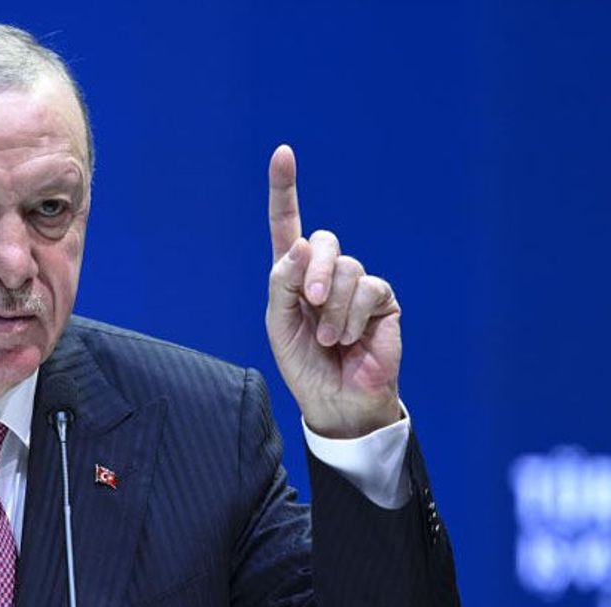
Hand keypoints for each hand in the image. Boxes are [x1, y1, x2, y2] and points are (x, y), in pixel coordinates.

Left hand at [265, 145, 402, 437]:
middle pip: (323, 240)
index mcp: (293, 274)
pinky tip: (348, 339)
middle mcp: (325, 272)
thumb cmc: (303, 364)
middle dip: (313, 270)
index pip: (287, 224)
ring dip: (331, 307)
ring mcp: (356, 284)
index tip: (282, 152)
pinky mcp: (382, 300)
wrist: (335, 400)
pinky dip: (351, 316)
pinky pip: (368, 289)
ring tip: (329, 338)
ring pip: (346, 267)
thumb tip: (301, 247)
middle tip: (309, 302)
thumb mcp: (278, 325)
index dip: (284, 189)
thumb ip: (282, 284)